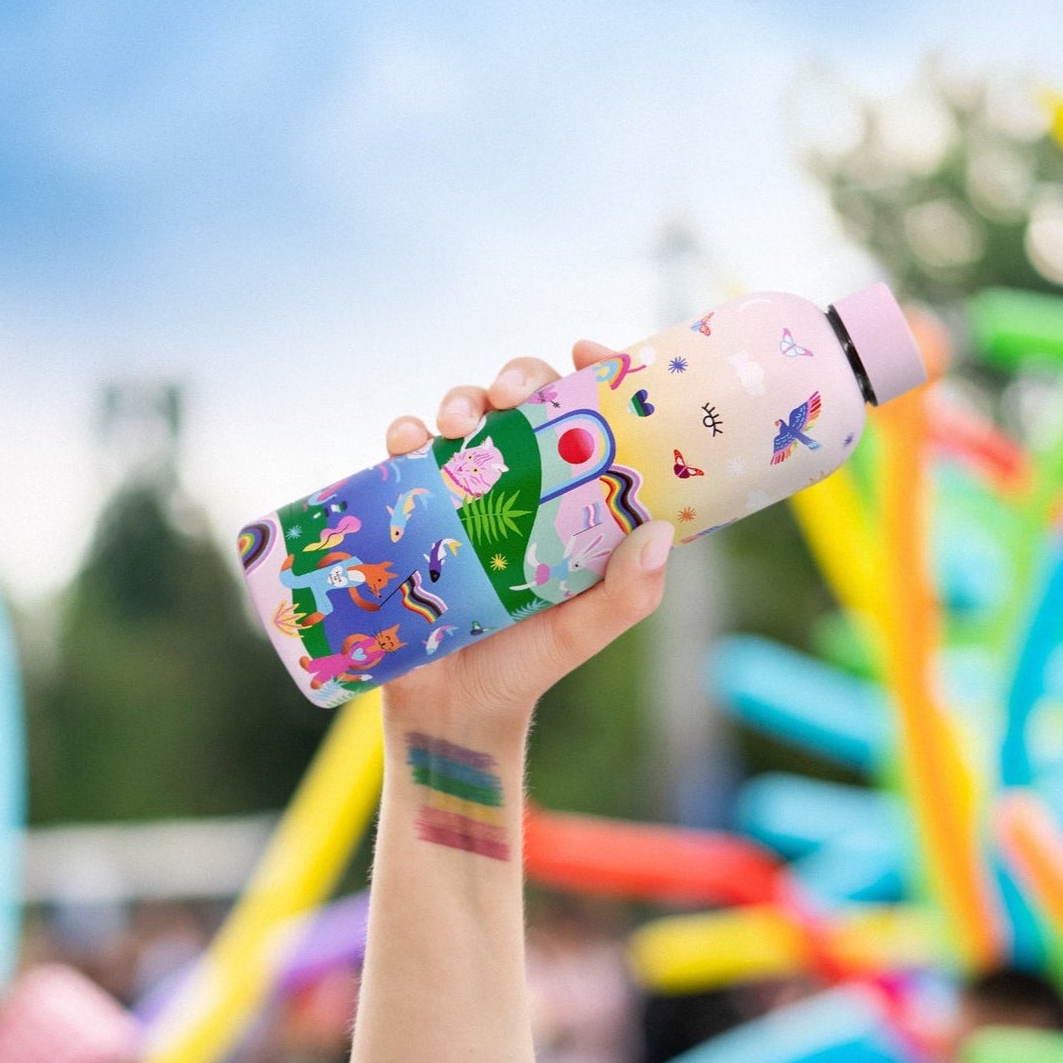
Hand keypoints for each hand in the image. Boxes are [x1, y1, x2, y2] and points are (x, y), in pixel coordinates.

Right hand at [379, 341, 673, 735]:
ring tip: (456, 422)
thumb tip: (657, 533)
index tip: (588, 352)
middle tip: (512, 392)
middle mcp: (521, 488)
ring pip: (463, 418)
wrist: (452, 710)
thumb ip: (628, 594)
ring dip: (459, 399)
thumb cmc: (526, 666)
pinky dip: (404, 434)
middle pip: (525, 405)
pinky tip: (407, 442)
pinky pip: (405, 456)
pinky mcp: (413, 510)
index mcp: (573, 504)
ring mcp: (464, 495)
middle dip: (520, 378)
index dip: (595, 377)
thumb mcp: (584, 632)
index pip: (590, 424)